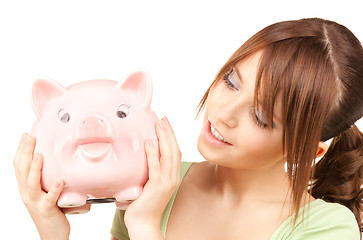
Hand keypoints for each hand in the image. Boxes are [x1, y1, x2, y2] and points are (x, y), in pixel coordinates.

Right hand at [13, 133, 69, 239]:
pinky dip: (54, 190)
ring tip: (39, 155)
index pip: (18, 166)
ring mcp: (35, 202)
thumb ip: (44, 176)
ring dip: (35, 169)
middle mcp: (27, 194)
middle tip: (29, 137)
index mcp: (25, 187)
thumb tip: (50, 158)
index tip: (26, 135)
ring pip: (31, 184)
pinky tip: (60, 181)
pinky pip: (49, 199)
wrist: (51, 234)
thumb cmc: (49, 210)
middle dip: (25, 153)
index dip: (20, 150)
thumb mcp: (42, 191)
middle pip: (22, 171)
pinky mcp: (47, 210)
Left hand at [124, 117, 181, 238]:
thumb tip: (143, 157)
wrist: (144, 224)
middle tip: (163, 119)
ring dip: (163, 138)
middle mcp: (172, 178)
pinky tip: (150, 143)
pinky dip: (153, 154)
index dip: (171, 137)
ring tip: (158, 125)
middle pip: (174, 150)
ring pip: (168, 155)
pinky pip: (156, 167)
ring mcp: (166, 182)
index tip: (165, 124)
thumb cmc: (144, 206)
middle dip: (169, 132)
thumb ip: (150, 172)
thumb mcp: (150, 185)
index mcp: (172, 177)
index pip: (175, 152)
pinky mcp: (157, 187)